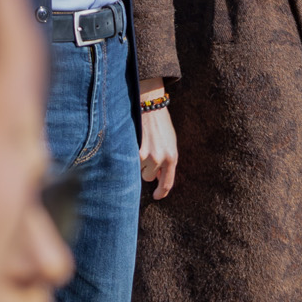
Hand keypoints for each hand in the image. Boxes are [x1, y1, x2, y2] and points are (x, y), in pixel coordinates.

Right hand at [138, 78, 177, 199]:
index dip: (161, 193)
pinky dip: (129, 154)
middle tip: (147, 152)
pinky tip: (134, 141)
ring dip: (137, 160)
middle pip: (148, 177)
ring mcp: (146, 154)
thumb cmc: (161, 125)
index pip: (167, 183)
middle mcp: (160, 158)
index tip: (156, 196)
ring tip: (141, 143)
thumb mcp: (170, 143)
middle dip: (146, 169)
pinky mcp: (133, 149)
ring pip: (137, 169)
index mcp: (172, 157)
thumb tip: (157, 178)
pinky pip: (129, 160)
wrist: (150, 105)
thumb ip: (166, 161)